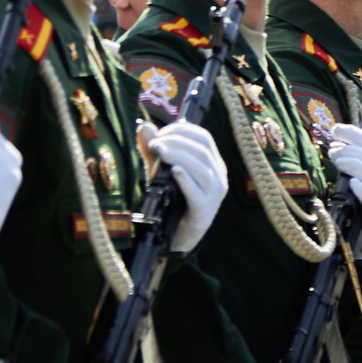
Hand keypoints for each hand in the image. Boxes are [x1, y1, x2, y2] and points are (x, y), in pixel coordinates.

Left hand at [142, 119, 227, 250]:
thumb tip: (143, 127)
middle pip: (202, 151)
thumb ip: (153, 150)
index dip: (182, 131)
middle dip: (177, 142)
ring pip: (203, 170)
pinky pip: (198, 194)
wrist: (178, 235)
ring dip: (180, 156)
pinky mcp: (204, 212)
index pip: (204, 138)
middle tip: (155, 143)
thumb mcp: (161, 171)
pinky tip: (174, 171)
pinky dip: (186, 180)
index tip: (161, 132)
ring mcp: (214, 196)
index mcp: (213, 164)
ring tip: (160, 152)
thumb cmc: (173, 200)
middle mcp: (218, 177)